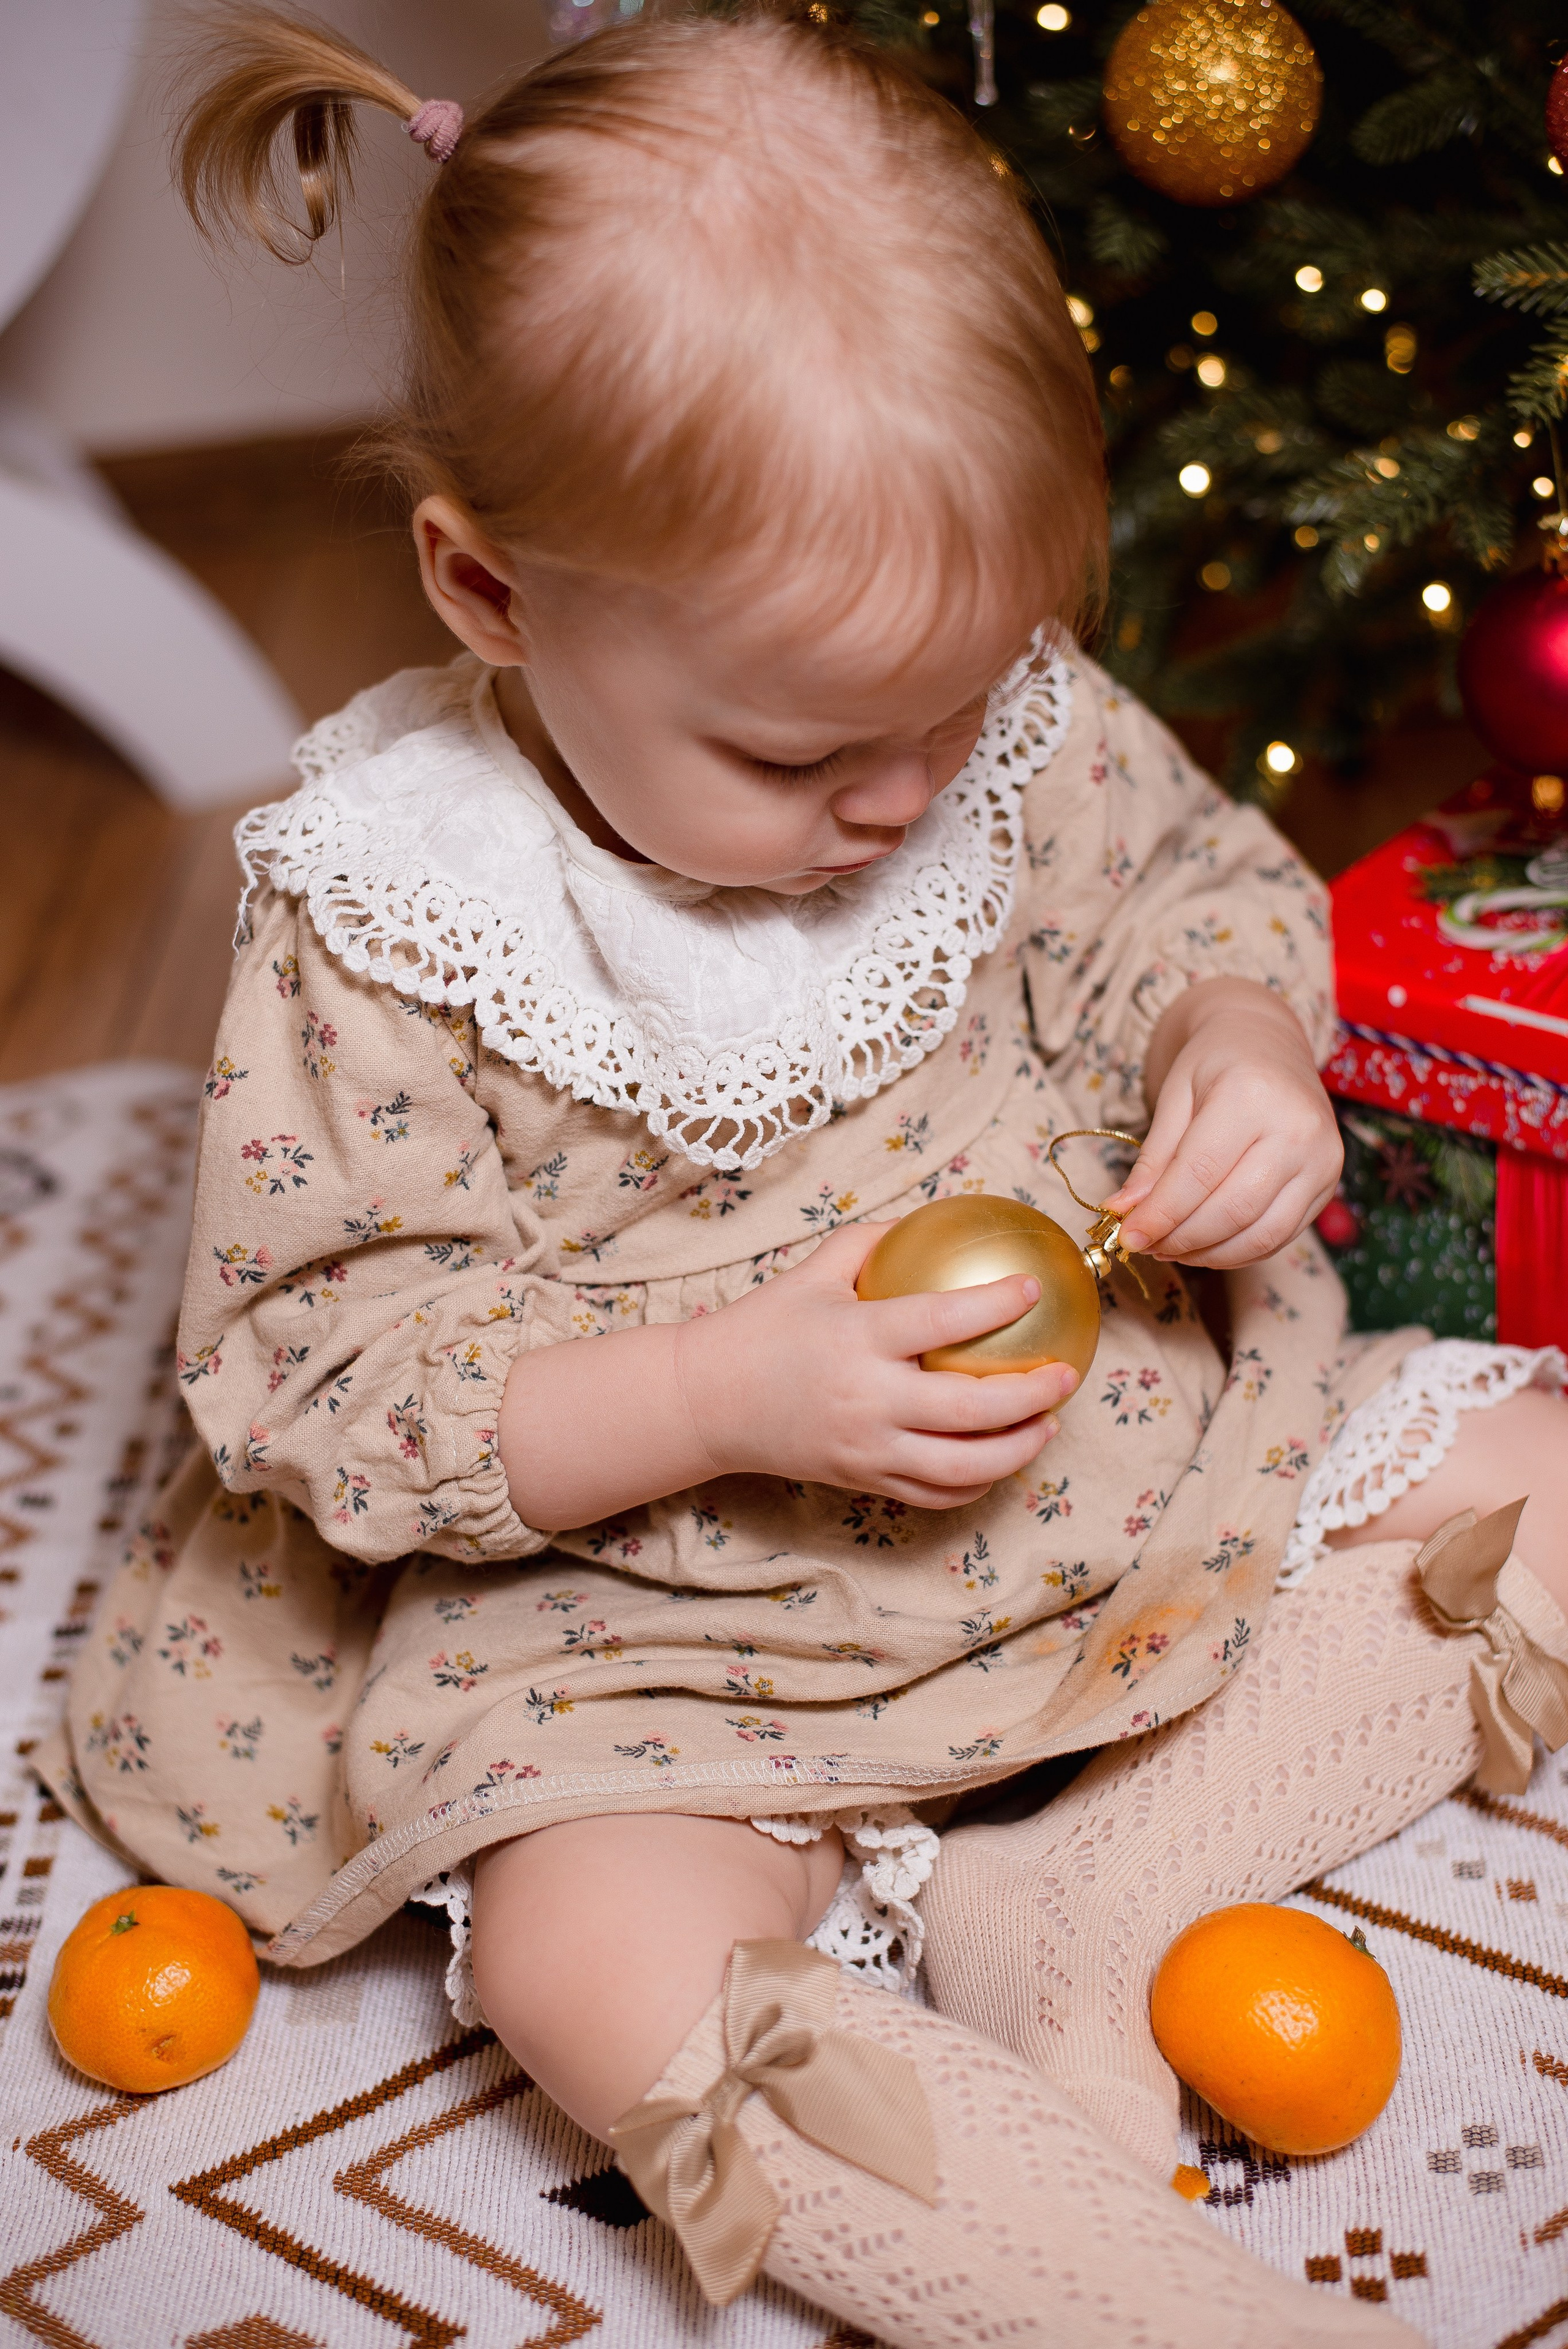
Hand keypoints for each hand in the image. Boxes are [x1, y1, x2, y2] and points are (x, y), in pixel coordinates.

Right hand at [676, 1222, 1077, 1509]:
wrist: (709, 1400)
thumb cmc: (766, 1325)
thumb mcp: (815, 1270)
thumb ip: (874, 1241)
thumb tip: (937, 1217)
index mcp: (858, 1338)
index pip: (942, 1320)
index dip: (996, 1303)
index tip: (1033, 1288)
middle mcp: (867, 1398)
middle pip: (971, 1409)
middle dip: (1032, 1395)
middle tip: (1066, 1374)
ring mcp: (867, 1447)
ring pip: (962, 1466)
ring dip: (1018, 1449)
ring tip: (1048, 1424)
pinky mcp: (862, 1480)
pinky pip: (934, 1494)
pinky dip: (976, 1482)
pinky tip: (1000, 1460)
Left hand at [1101, 977, 1341, 1268]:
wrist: (1267, 1040)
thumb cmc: (1215, 1064)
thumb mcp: (1175, 1096)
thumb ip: (1153, 1158)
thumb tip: (1124, 1212)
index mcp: (1252, 1095)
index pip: (1198, 1175)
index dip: (1160, 1215)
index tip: (1127, 1236)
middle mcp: (1297, 1129)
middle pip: (1232, 1211)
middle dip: (1181, 1239)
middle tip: (1146, 1245)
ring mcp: (1322, 1159)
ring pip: (1261, 1234)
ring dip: (1209, 1254)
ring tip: (1171, 1249)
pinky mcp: (1329, 1182)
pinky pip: (1281, 1235)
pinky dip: (1239, 1251)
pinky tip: (1205, 1245)